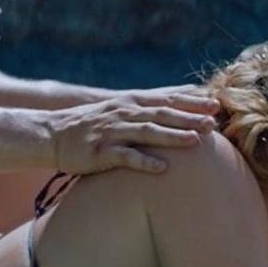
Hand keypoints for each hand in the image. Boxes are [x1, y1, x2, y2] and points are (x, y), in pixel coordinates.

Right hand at [43, 91, 217, 174]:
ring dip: (172, 136)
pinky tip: (162, 168)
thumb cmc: (92, 123)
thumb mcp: (120, 107)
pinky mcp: (99, 152)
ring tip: (195, 141)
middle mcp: (123, 113)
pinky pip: (124, 157)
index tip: (216, 104)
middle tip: (213, 123)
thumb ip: (148, 104)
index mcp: (130, 102)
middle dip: (189, 117)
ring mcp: (111, 132)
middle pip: (161, 114)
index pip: (166, 99)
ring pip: (147, 133)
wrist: (52, 134)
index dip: (191, 101)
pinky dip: (144, 162)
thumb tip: (181, 98)